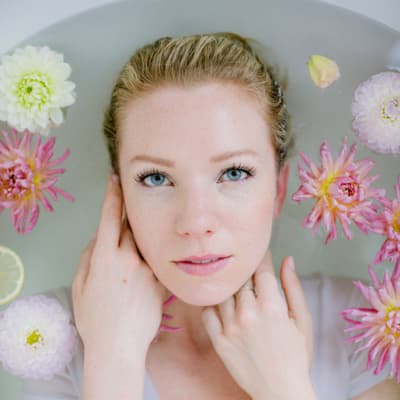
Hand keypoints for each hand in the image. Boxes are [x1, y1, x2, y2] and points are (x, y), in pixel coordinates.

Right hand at [72, 174, 168, 362]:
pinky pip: (157, 260)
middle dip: (130, 216)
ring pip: (147, 241)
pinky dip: (153, 256)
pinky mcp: (160, 281)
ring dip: (143, 236)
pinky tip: (151, 263)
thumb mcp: (80, 286)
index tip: (114, 179)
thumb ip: (88, 257)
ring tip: (140, 245)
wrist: (118, 345)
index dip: (112, 195)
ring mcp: (146, 269)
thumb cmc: (94, 319)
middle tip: (132, 210)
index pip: (109, 217)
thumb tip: (99, 238)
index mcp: (104, 258)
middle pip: (131, 225)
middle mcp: (127, 258)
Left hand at [201, 250, 314, 399]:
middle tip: (247, 270)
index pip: (261, 269)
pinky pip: (207, 312)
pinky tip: (221, 303)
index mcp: (271, 306)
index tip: (260, 253)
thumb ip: (293, 287)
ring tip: (235, 285)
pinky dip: (212, 304)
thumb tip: (287, 259)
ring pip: (223, 291)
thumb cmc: (296, 355)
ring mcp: (230, 327)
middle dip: (245, 271)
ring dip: (229, 286)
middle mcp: (248, 313)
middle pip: (241, 278)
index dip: (261, 257)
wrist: (280, 391)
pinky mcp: (218, 340)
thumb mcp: (303, 320)